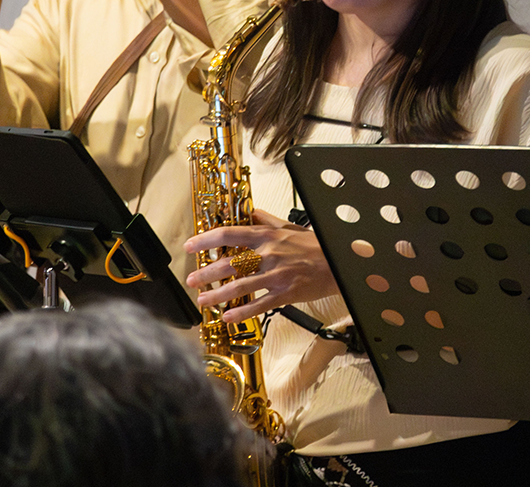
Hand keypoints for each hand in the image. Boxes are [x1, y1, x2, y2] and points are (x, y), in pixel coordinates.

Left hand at [185, 209, 339, 321]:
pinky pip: (259, 304)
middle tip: (192, 280)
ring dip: (218, 295)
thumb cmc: (314, 246)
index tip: (191, 245)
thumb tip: (249, 212)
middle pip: (230, 263)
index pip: (230, 234)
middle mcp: (269, 254)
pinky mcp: (285, 293)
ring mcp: (276, 274)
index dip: (206, 239)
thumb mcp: (289, 226)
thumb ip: (266, 220)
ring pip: (240, 285)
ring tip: (203, 301)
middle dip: (207, 273)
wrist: (338, 263)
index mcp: (268, 236)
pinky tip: (228, 317)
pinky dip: (242, 312)